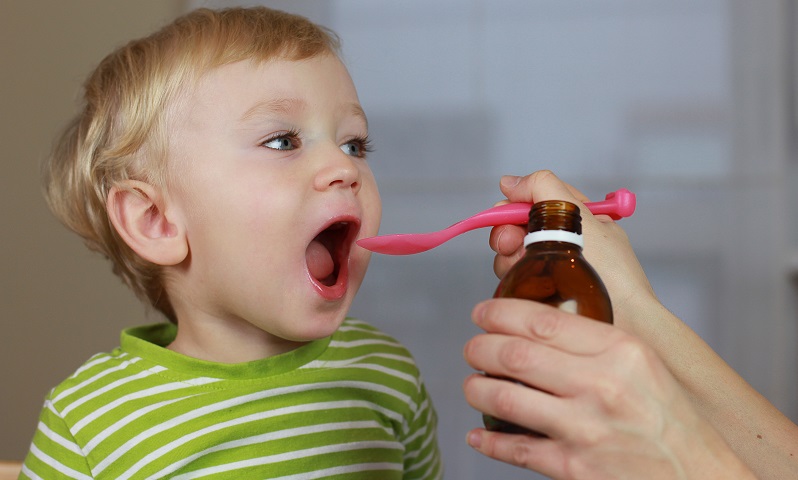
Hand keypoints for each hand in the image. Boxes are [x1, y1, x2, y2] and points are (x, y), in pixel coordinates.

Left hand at [462, 298, 754, 479]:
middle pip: (515, 355)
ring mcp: (585, 428)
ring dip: (477, 389)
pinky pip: (516, 449)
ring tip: (472, 385)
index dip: (500, 313)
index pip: (543, 321)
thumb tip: (538, 327)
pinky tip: (479, 434)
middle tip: (472, 348)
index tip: (483, 313)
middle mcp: (601, 385)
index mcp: (620, 351)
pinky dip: (489, 441)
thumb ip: (596, 343)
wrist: (697, 477)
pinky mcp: (574, 468)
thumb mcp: (643, 364)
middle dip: (480, 348)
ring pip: (506, 398)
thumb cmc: (670, 420)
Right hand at [489, 170, 655, 330]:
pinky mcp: (543, 294)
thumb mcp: (581, 215)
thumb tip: (509, 183)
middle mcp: (563, 241)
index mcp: (576, 218)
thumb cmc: (613, 272)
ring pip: (512, 255)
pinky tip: (526, 287)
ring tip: (525, 270)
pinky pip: (516, 280)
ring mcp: (552, 269)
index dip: (514, 207)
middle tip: (512, 246)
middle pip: (517, 228)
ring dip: (510, 260)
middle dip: (508, 235)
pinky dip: (514, 280)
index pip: (534, 201)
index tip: (504, 216)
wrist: (625, 321)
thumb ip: (544, 188)